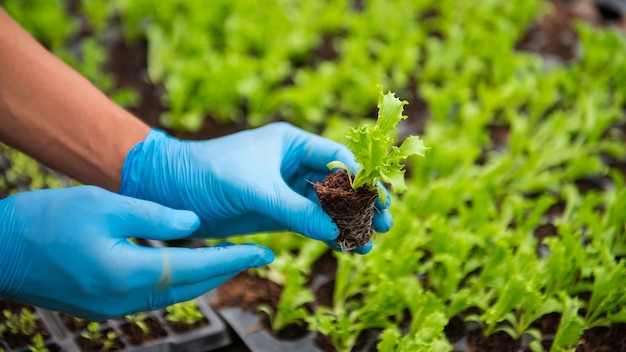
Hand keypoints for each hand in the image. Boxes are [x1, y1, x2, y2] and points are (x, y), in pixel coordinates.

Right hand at [0, 186, 272, 320]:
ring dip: (205, 277)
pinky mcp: (104, 307)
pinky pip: (155, 295)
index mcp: (129, 274)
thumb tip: (196, 224)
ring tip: (230, 259)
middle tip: (256, 255)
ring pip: (175, 294)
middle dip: (226, 271)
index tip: (263, 252)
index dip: (234, 259)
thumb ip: (155, 215)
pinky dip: (179, 280)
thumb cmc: (48, 220)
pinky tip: (188, 265)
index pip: (198, 269)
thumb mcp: (105, 205)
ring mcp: (114, 309)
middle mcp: (127, 300)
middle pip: (191, 287)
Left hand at [120, 122, 392, 253]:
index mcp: (291, 143)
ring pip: (326, 206)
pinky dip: (327, 233)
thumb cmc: (208, 175)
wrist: (169, 191)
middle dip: (362, 202)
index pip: (337, 158)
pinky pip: (309, 222)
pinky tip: (346, 246)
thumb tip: (335, 230)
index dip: (362, 179)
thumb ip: (295, 210)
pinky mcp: (276, 212)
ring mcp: (285, 189)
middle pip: (338, 183)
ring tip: (371, 241)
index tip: (381, 199)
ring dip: (348, 222)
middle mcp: (292, 164)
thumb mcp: (254, 189)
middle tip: (387, 222)